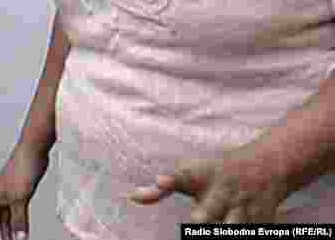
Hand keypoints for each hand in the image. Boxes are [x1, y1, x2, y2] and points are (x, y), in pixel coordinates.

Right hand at [0, 145, 49, 238]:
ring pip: (2, 218)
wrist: (33, 152)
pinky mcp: (19, 194)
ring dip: (4, 232)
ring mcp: (7, 195)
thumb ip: (18, 220)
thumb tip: (18, 238)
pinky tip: (20, 231)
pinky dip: (16, 224)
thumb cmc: (21, 166)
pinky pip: (14, 214)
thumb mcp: (19, 198)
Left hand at [130, 148, 287, 222]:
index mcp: (202, 177)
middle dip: (203, 217)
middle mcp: (222, 193)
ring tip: (216, 226)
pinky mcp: (261, 221)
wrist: (266, 166)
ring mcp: (243, 208)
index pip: (183, 177)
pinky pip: (248, 232)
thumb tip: (132, 197)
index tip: (159, 180)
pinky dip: (240, 231)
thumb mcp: (191, 174)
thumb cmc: (216, 174)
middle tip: (196, 219)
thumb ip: (162, 190)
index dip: (170, 180)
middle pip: (209, 211)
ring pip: (231, 227)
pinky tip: (233, 228)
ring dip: (223, 227)